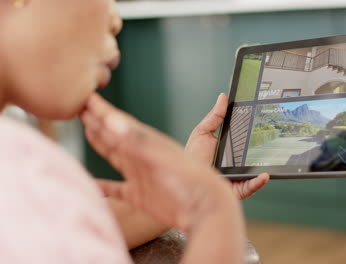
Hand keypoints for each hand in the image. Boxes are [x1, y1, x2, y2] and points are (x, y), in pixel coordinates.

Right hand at [80, 93, 237, 231]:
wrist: (206, 209)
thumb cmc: (191, 180)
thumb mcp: (164, 157)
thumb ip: (139, 141)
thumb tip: (113, 121)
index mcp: (149, 143)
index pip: (120, 123)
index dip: (103, 110)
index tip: (87, 96)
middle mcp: (143, 156)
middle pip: (114, 135)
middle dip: (97, 121)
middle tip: (79, 106)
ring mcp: (140, 175)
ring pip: (114, 155)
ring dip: (100, 142)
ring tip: (86, 128)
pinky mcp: (140, 196)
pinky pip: (115, 189)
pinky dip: (102, 186)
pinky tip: (89, 183)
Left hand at [186, 93, 268, 199]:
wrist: (184, 179)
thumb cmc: (192, 158)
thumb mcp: (202, 133)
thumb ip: (214, 117)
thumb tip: (223, 97)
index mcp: (228, 149)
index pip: (245, 140)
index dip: (255, 132)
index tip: (264, 121)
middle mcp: (235, 164)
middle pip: (253, 156)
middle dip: (264, 149)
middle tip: (274, 139)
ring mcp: (238, 177)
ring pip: (255, 171)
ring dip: (265, 166)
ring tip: (273, 158)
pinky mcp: (237, 189)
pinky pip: (251, 186)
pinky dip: (258, 182)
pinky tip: (264, 174)